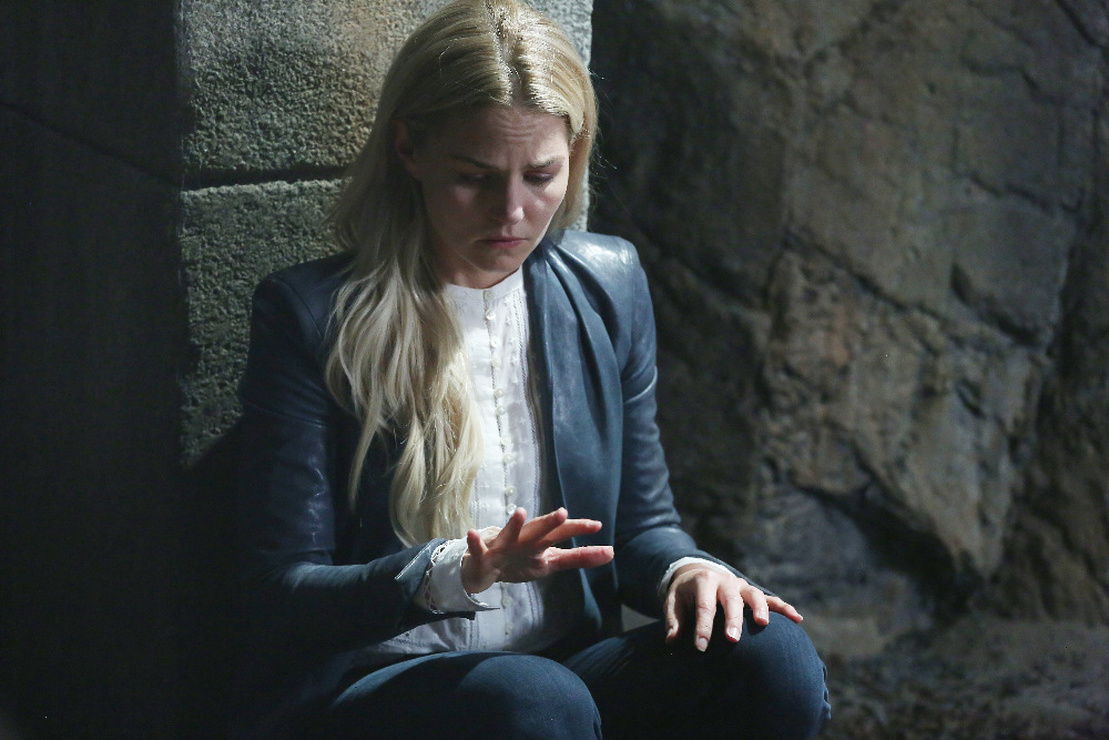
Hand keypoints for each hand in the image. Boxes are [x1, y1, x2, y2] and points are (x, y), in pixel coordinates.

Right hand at [460, 507, 613, 594]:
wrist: (484, 568)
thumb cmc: (521, 559)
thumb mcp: (552, 561)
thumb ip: (580, 557)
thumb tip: (612, 552)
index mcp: (540, 542)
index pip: (561, 534)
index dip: (577, 529)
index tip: (597, 525)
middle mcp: (524, 540)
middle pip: (538, 532)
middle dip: (549, 523)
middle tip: (563, 513)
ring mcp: (503, 546)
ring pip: (510, 535)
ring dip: (514, 524)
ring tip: (520, 512)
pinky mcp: (484, 555)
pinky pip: (478, 549)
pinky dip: (474, 542)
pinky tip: (471, 533)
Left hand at [664, 564, 802, 650]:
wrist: (697, 572)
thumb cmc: (684, 593)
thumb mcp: (673, 602)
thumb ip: (673, 621)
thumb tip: (672, 641)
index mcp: (703, 582)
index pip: (704, 606)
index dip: (702, 628)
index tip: (701, 648)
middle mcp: (725, 581)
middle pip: (730, 600)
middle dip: (732, 619)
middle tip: (732, 639)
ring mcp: (741, 585)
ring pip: (754, 595)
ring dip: (760, 609)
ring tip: (763, 625)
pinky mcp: (751, 592)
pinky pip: (771, 599)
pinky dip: (784, 607)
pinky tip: (797, 619)